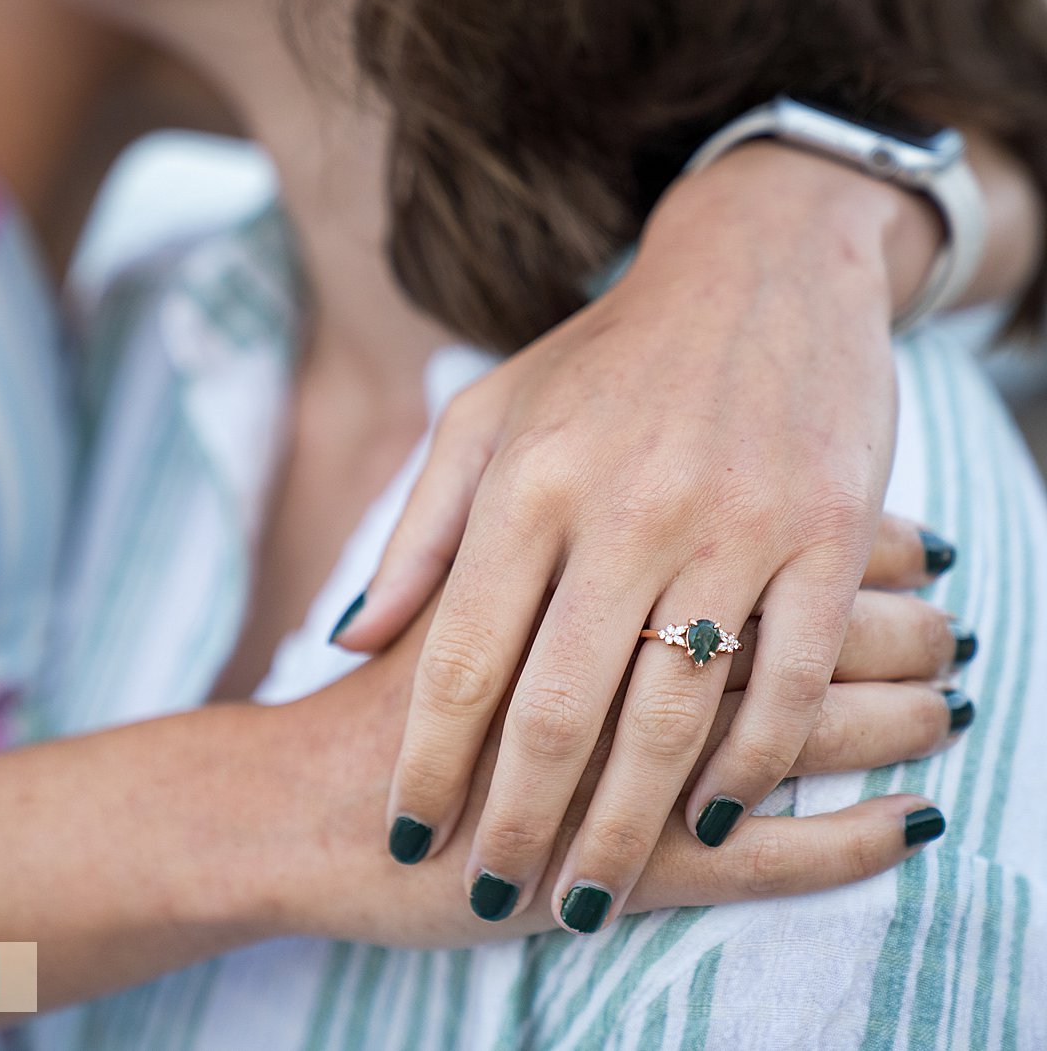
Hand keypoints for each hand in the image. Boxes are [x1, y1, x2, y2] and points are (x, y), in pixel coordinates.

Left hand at [330, 146, 960, 931]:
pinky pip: (788, 680)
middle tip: (494, 898)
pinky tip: (717, 826)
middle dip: (520, 825)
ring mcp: (733, 527)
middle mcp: (623, 511)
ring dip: (627, 829)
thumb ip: (417, 536)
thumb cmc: (603, 359)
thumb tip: (347, 642)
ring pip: (672, 717)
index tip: (405, 838)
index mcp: (527, 486)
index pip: (461, 660)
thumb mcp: (487, 419)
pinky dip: (755, 764)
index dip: (428, 765)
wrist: (762, 266)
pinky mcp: (825, 536)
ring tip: (589, 904)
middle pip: (559, 711)